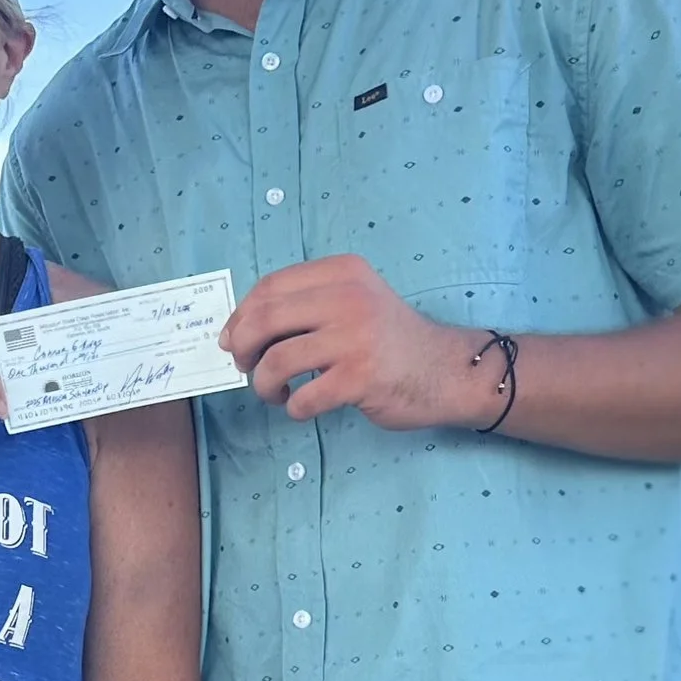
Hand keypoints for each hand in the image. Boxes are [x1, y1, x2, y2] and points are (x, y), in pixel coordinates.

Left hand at [222, 255, 488, 428]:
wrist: (447, 370)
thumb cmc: (390, 340)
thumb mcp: (354, 302)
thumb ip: (306, 305)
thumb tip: (238, 330)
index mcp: (343, 273)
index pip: (271, 286)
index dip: (241, 315)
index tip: (232, 339)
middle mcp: (349, 298)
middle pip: (265, 319)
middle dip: (243, 348)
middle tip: (246, 366)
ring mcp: (356, 338)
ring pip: (277, 361)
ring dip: (264, 384)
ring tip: (275, 392)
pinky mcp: (361, 378)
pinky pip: (304, 397)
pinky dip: (294, 408)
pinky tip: (302, 406)